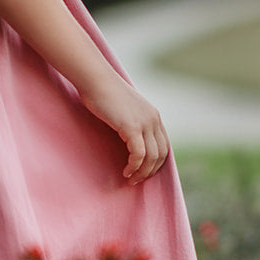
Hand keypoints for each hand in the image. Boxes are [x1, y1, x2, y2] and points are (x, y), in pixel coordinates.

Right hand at [79, 69, 170, 183]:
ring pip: (152, 157)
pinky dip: (134, 167)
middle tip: (137, 180)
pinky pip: (139, 154)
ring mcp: (144, 122)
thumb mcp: (124, 108)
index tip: (144, 172)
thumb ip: (131, 121)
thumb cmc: (103, 93)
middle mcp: (153, 119)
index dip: (156, 162)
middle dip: (151, 171)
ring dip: (142, 172)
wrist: (95, 79)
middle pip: (161, 153)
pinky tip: (125, 171)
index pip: (164, 145)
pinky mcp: (132, 127)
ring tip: (130, 179)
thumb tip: (127, 137)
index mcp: (153, 115)